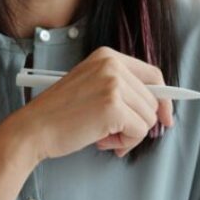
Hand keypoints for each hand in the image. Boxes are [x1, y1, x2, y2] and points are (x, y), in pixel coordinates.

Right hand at [8, 47, 172, 160]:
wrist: (34, 129)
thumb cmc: (59, 115)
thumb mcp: (92, 88)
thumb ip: (121, 91)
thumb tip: (159, 109)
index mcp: (107, 56)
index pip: (153, 74)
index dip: (163, 99)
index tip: (166, 117)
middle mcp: (112, 65)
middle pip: (153, 99)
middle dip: (138, 123)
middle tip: (111, 133)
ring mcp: (113, 84)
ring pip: (148, 117)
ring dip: (129, 135)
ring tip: (103, 136)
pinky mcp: (113, 106)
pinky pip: (140, 131)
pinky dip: (126, 143)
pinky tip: (103, 141)